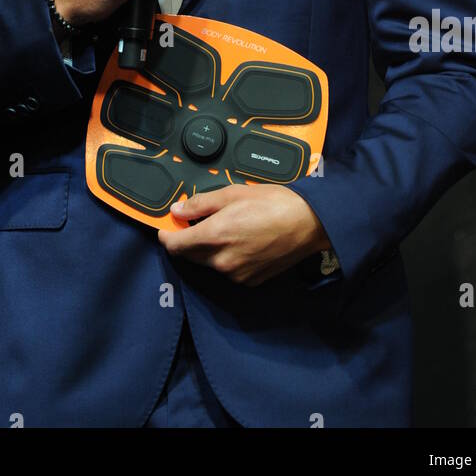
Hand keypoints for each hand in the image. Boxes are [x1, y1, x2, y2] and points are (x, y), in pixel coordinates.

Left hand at [157, 183, 331, 286]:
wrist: (309, 223)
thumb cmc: (274, 203)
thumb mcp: (233, 194)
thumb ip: (201, 204)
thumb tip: (177, 211)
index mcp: (215, 236)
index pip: (175, 246)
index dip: (166, 236)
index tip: (167, 228)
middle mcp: (223, 261)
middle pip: (191, 256)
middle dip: (189, 240)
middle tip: (200, 222)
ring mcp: (237, 275)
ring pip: (210, 263)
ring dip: (210, 249)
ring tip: (230, 229)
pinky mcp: (250, 281)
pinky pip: (229, 270)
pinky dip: (228, 258)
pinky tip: (243, 241)